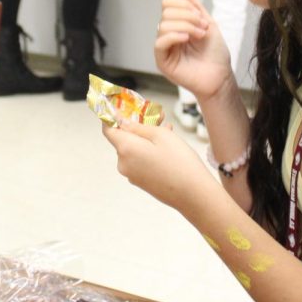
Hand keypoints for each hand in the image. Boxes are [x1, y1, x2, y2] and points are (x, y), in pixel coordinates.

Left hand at [101, 118, 217, 209]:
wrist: (193, 194)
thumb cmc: (179, 162)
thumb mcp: (160, 135)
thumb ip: (138, 126)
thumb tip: (122, 122)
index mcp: (125, 149)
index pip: (108, 129)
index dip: (112, 116)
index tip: (121, 107)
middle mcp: (123, 163)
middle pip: (123, 139)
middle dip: (137, 126)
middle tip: (156, 116)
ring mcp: (132, 175)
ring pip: (134, 149)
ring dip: (146, 138)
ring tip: (167, 129)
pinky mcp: (141, 182)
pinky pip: (140, 161)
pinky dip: (149, 151)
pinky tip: (167, 146)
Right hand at [155, 0, 235, 101]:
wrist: (221, 76)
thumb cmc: (216, 54)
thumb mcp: (208, 24)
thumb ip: (194, 7)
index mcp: (177, 24)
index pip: (167, 4)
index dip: (184, 5)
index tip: (202, 17)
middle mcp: (168, 34)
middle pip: (166, 12)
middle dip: (187, 16)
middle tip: (203, 27)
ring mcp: (164, 48)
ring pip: (163, 25)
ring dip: (186, 26)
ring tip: (200, 36)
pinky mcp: (162, 61)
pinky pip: (160, 42)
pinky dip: (174, 36)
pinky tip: (187, 39)